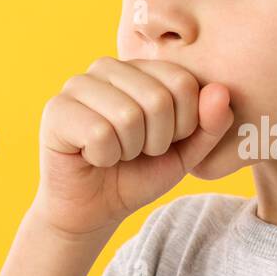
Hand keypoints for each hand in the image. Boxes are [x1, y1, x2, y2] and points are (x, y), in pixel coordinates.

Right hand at [31, 57, 233, 238]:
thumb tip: (221, 91)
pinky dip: (104, 158)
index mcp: (142, 68)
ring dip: (129, 150)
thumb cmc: (140, 173)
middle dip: (157, 141)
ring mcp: (78, 84)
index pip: (184, 82)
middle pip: (158, 99)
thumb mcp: (187, 153)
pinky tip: (92, 157)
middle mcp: (108, 67)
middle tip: (137, 152)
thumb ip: (210, 124)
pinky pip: (99, 133)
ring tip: (115, 153)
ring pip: (128, 116)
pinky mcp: (55, 109)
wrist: (95, 209)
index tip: (165, 141)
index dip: (184, 125)